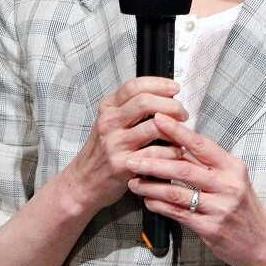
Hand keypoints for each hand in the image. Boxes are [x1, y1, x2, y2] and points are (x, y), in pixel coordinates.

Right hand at [64, 77, 187, 212]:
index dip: (159, 84)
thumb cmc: (101, 152)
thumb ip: (129, 109)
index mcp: (107, 108)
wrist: (82, 182)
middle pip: (145, 102)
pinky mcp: (123, 165)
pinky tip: (176, 152)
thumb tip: (162, 97)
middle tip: (182, 113)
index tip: (175, 88)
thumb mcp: (109, 124)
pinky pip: (155, 153)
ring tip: (182, 134)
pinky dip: (172, 151)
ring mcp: (115, 143)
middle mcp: (109, 123)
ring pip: (153, 127)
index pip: (134, 86)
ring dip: (175, 129)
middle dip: (171, 105)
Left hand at [126, 114, 265, 265]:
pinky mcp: (212, 229)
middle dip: (154, 162)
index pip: (201, 144)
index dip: (177, 131)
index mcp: (232, 167)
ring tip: (133, 181)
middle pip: (184, 168)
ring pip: (177, 192)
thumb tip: (178, 145)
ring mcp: (220, 208)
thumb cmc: (245, 209)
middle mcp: (228, 185)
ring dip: (151, 186)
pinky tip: (148, 200)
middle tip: (131, 158)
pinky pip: (179, 214)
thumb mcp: (233, 181)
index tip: (156, 118)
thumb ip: (208, 166)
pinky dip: (160, 205)